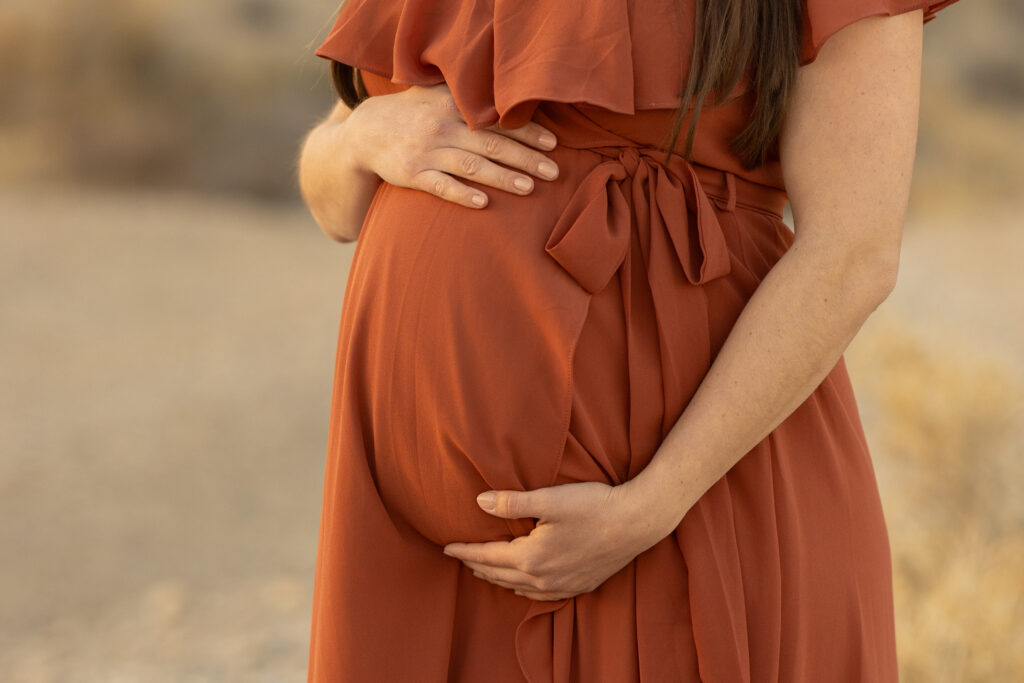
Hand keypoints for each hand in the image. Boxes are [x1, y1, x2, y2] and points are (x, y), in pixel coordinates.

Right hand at [345, 82, 560, 208]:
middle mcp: (442, 126)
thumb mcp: (437, 94)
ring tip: (530, 188)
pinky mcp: (412, 174)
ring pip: (471, 166)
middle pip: (491, 143)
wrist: (365, 132)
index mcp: (453, 104)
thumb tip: (514, 99)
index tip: (553, 143)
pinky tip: (483, 203)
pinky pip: (441, 186)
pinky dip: (462, 194)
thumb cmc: (414, 113)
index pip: (497, 119)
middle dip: (525, 158)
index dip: (527, 131)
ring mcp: (427, 151)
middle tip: (554, 171)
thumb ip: (470, 96)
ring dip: (502, 177)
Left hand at [442, 481, 669, 600]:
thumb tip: (479, 501)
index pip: (488, 557)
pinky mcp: (579, 585)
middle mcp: (544, 579)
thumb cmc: (594, 506)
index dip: (465, 552)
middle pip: (500, 575)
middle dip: (477, 566)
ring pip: (519, 588)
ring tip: (485, 570)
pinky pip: (542, 595)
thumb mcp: (550, 499)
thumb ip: (512, 502)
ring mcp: (563, 586)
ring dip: (499, 578)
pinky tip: (524, 583)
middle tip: (461, 558)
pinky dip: (524, 588)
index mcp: (532, 557)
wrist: (638, 522)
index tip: (447, 548)